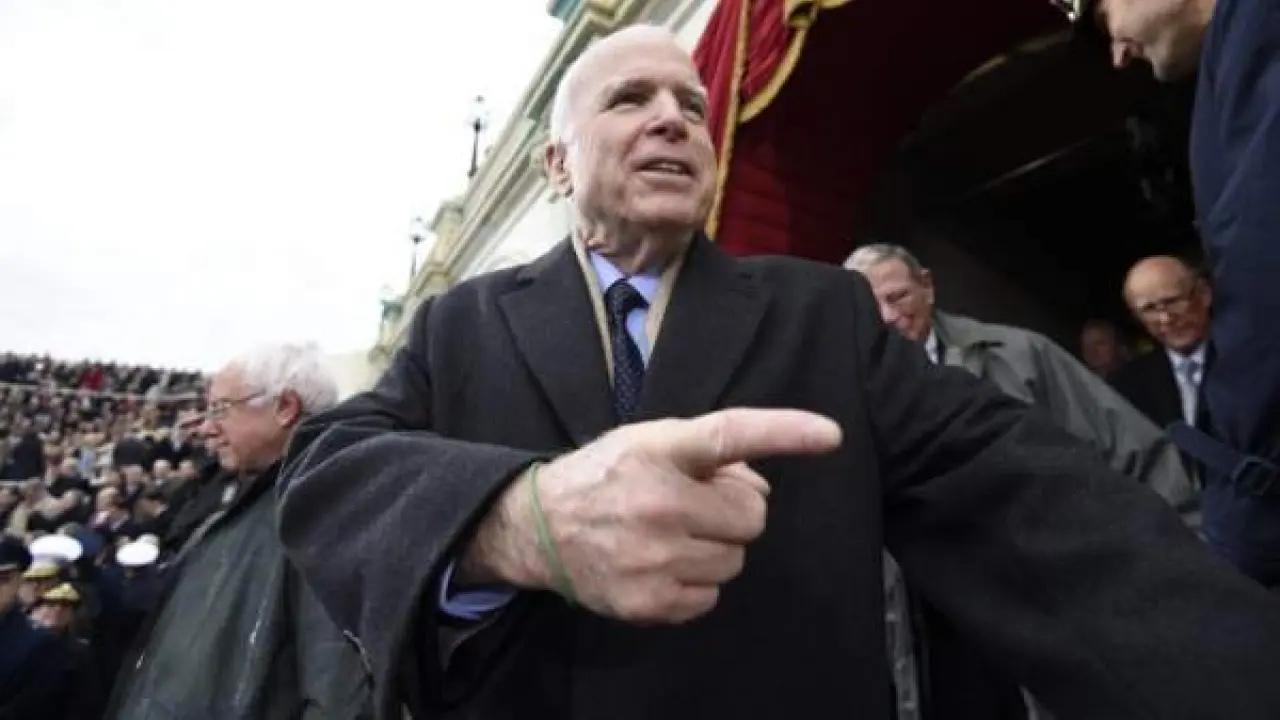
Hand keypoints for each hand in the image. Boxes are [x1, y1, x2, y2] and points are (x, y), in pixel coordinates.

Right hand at [462, 408, 840, 623]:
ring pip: (735, 560)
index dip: (785, 433)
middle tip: (694, 504)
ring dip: (715, 548)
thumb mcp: (648, 442)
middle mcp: (657, 503)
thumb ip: (706, 452)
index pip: (731, 434)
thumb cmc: (605, 476)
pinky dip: (695, 583)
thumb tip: (756, 485)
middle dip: (733, 511)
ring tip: (673, 534)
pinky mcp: (647, 601)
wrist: (538, 526)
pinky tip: (662, 564)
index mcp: (659, 451)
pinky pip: (710, 597)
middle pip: (751, 517)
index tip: (829, 435)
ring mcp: (652, 557)